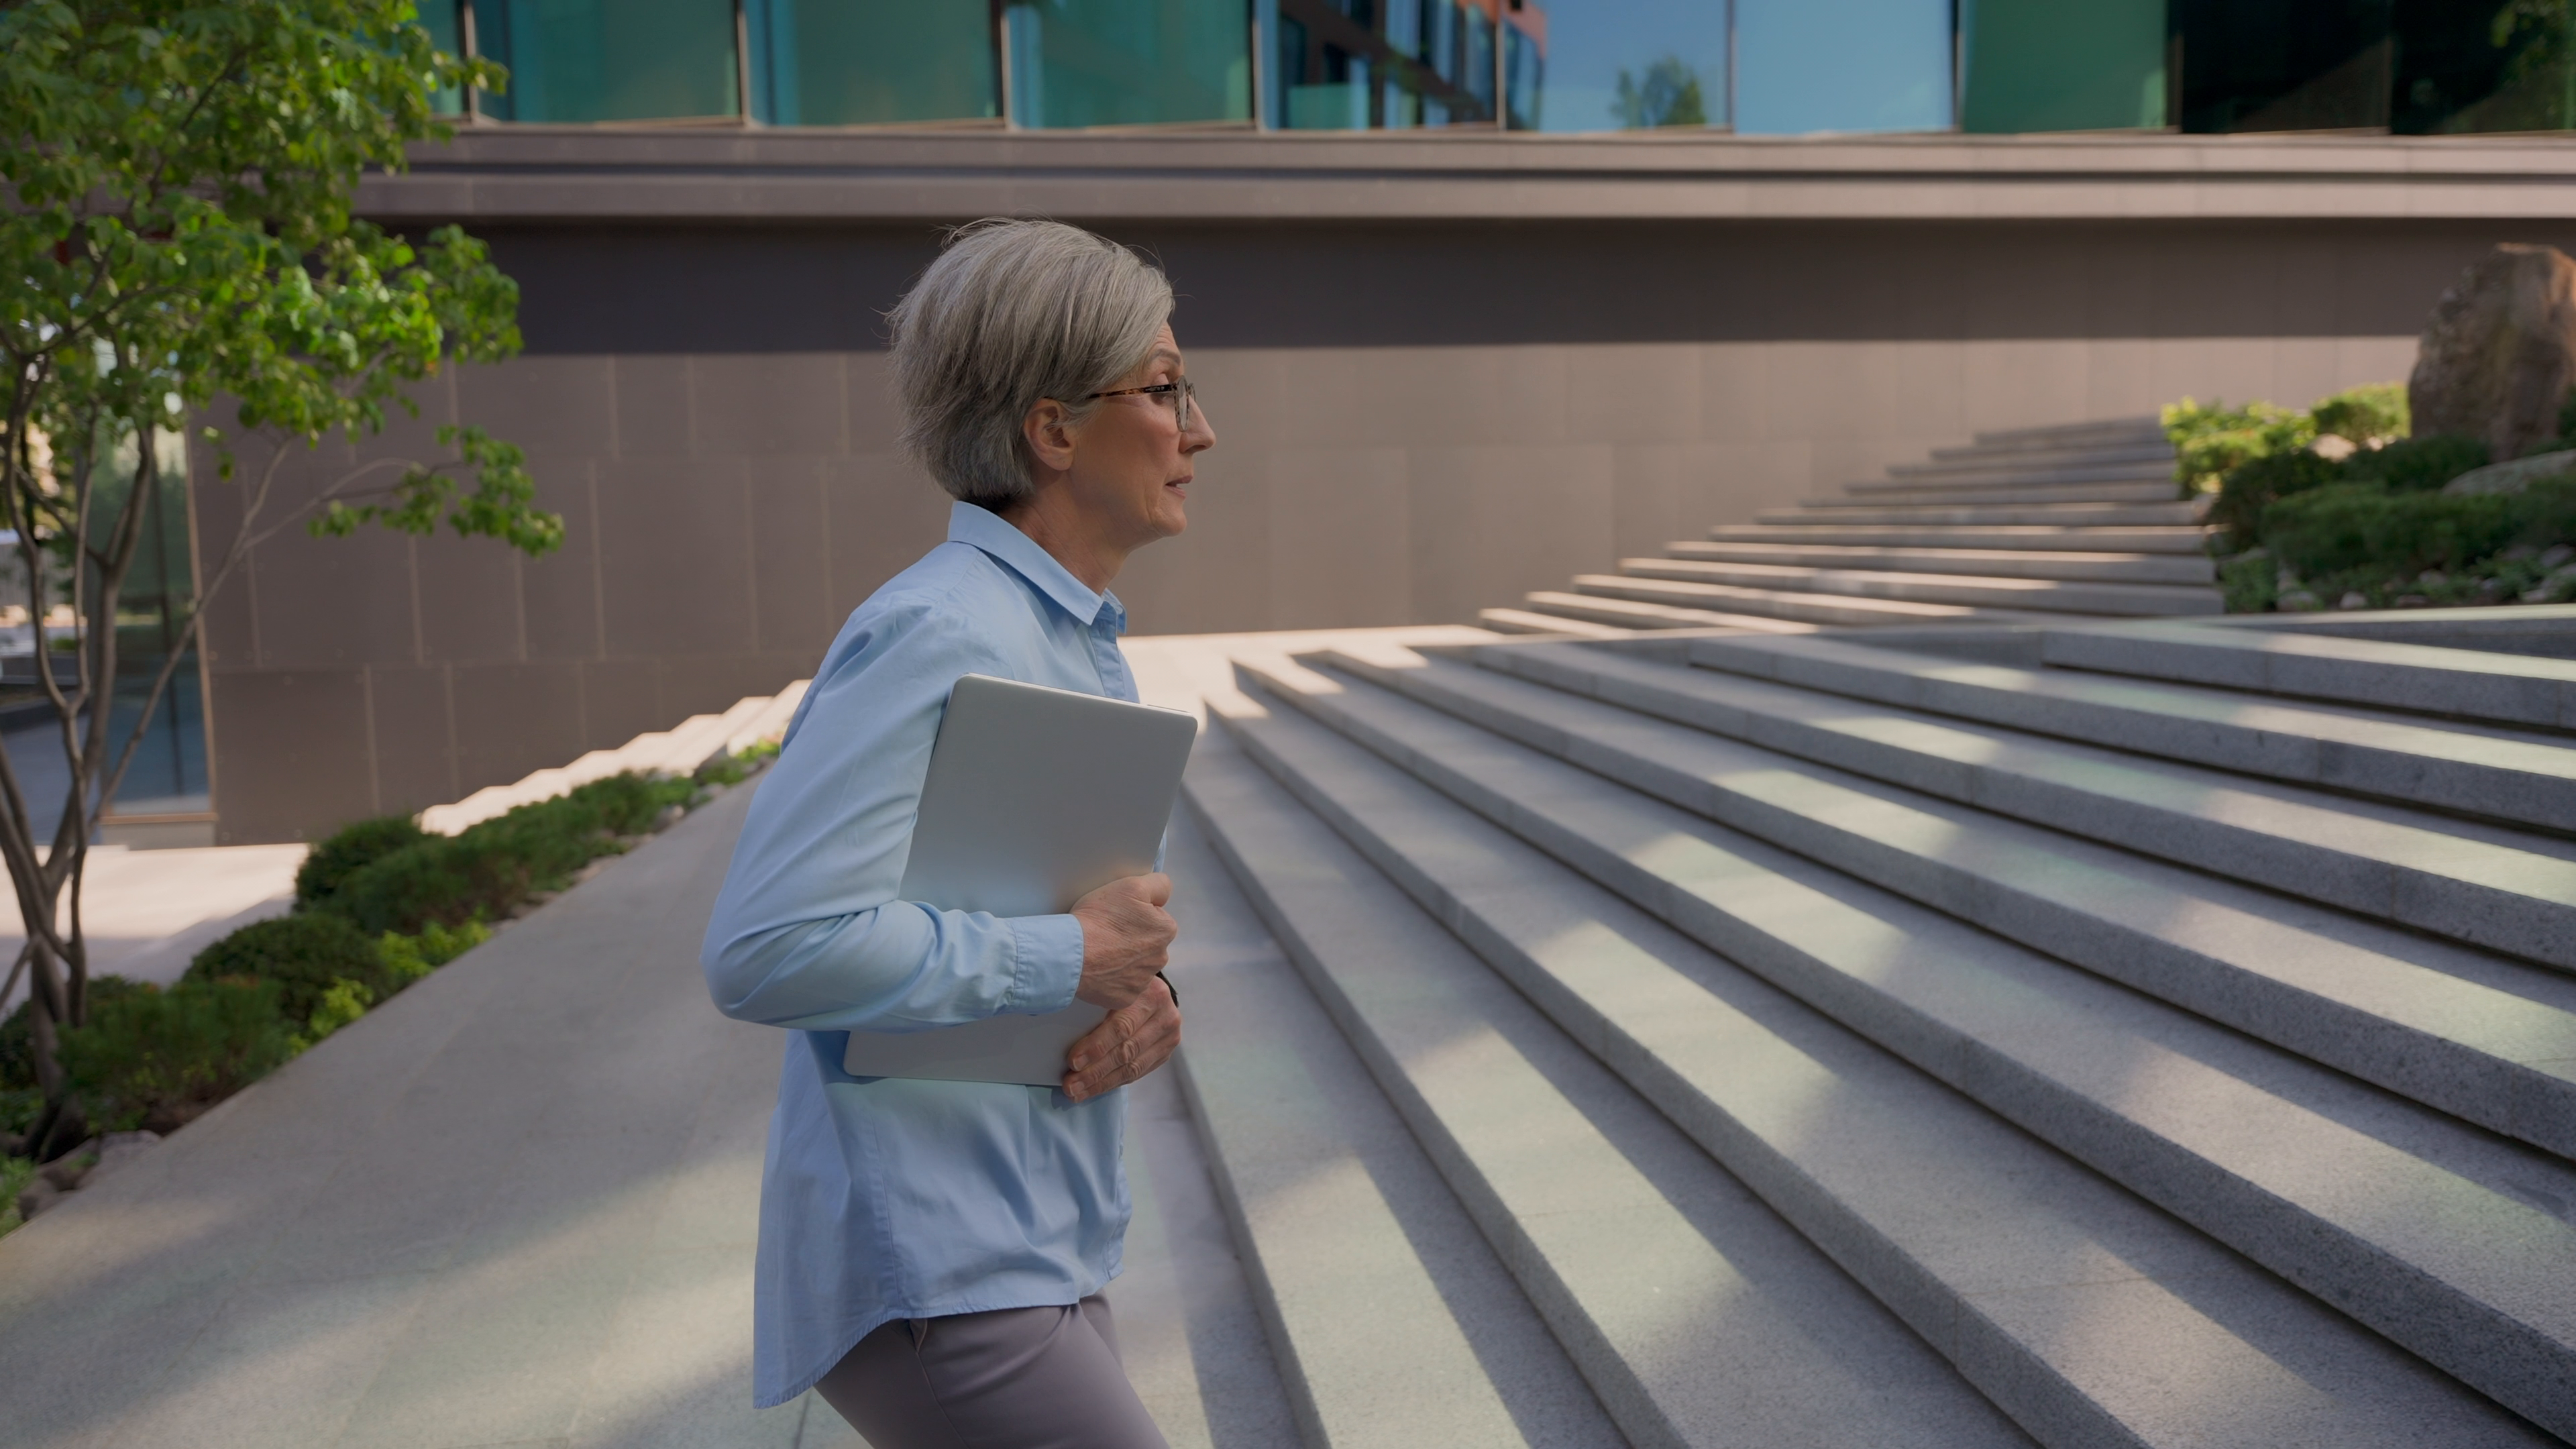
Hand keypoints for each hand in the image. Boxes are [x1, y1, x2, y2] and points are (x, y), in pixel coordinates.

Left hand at [1064, 974, 1179, 1102]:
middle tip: (1071, 1085)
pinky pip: (1138, 1073)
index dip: (1096, 1047)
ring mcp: (1169, 1036)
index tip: (1073, 1062)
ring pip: (1133, 1067)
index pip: (1121, 1027)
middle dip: (1095, 1072)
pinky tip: (1094, 1088)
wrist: (1149, 987)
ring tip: (1077, 1092)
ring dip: (1102, 1083)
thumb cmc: (1121, 985)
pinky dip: (1113, 1082)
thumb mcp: (1111, 986)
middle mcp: (1165, 1016)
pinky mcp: (1166, 1051)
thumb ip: (1096, 1002)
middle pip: (1127, 1051)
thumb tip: (1061, 1028)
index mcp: (1150, 993)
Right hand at [1072, 872, 1174, 1009]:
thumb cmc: (1098, 920)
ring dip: (1121, 958)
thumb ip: (1158, 885)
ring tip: (1099, 950)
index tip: (1119, 914)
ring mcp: (1142, 980)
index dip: (1135, 912)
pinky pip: (1121, 985)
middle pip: (1146, 942)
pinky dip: (1111, 978)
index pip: (1155, 916)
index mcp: (1165, 930)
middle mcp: (1159, 958)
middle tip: (1107, 931)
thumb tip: (1164, 891)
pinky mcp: (1125, 997)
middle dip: (1131, 937)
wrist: (1070, 955)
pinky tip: (1098, 968)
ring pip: (1134, 964)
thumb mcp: (1132, 886)